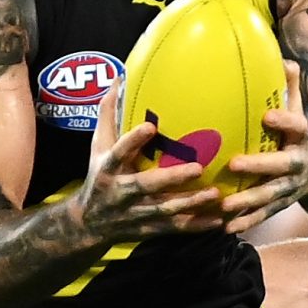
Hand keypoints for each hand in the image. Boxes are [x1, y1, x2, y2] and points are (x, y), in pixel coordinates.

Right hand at [76, 77, 230, 243]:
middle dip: (171, 179)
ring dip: (190, 203)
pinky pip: (175, 229)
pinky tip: (220, 219)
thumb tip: (118, 78)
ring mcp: (135, 214)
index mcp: (107, 169)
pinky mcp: (148, 230)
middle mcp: (120, 193)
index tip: (150, 127)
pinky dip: (197, 226)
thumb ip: (108, 114)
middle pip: (145, 186)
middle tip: (197, 167)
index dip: (132, 141)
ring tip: (215, 194)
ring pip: (164, 210)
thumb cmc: (99, 176)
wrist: (88, 225)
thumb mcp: (97, 147)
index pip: (117, 152)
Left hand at [219, 63, 307, 232]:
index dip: (284, 121)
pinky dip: (245, 222)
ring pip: (269, 196)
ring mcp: (290, 188)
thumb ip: (290, 87)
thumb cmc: (301, 136)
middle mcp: (298, 165)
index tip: (268, 115)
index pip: (297, 126)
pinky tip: (224, 227)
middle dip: (259, 166)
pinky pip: (262, 215)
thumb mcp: (301, 111)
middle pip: (280, 166)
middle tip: (233, 163)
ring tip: (224, 206)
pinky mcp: (281, 205)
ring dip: (248, 202)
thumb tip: (281, 57)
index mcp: (302, 139)